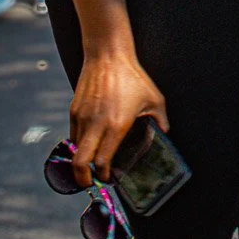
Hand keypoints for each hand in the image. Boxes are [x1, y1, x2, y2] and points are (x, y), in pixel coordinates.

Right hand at [69, 50, 167, 187]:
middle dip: (84, 178)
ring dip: (82, 159)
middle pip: (81, 162)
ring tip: (92, 163)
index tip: (109, 178)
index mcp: (116, 125)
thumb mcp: (155, 100)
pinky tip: (90, 142)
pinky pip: (73, 134)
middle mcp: (96, 124)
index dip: (104, 174)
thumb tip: (165, 133)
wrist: (107, 55)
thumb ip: (161, 121)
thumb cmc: (133, 77)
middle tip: (91, 182)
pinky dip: (79, 143)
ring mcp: (82, 117)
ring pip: (75, 149)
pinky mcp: (74, 110)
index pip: (103, 161)